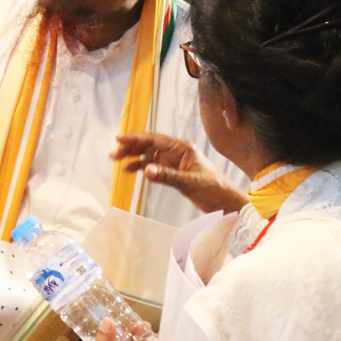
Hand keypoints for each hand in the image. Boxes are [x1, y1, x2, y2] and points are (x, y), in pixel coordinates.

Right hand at [112, 132, 247, 213]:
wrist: (226, 202)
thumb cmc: (214, 189)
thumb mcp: (190, 183)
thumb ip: (168, 176)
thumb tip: (146, 170)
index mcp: (183, 148)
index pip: (155, 140)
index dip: (136, 139)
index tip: (119, 139)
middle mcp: (177, 152)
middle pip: (149, 146)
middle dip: (131, 147)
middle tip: (114, 153)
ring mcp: (175, 162)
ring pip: (150, 155)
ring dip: (134, 157)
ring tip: (117, 160)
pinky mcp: (174, 172)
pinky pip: (154, 166)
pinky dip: (142, 167)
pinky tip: (131, 170)